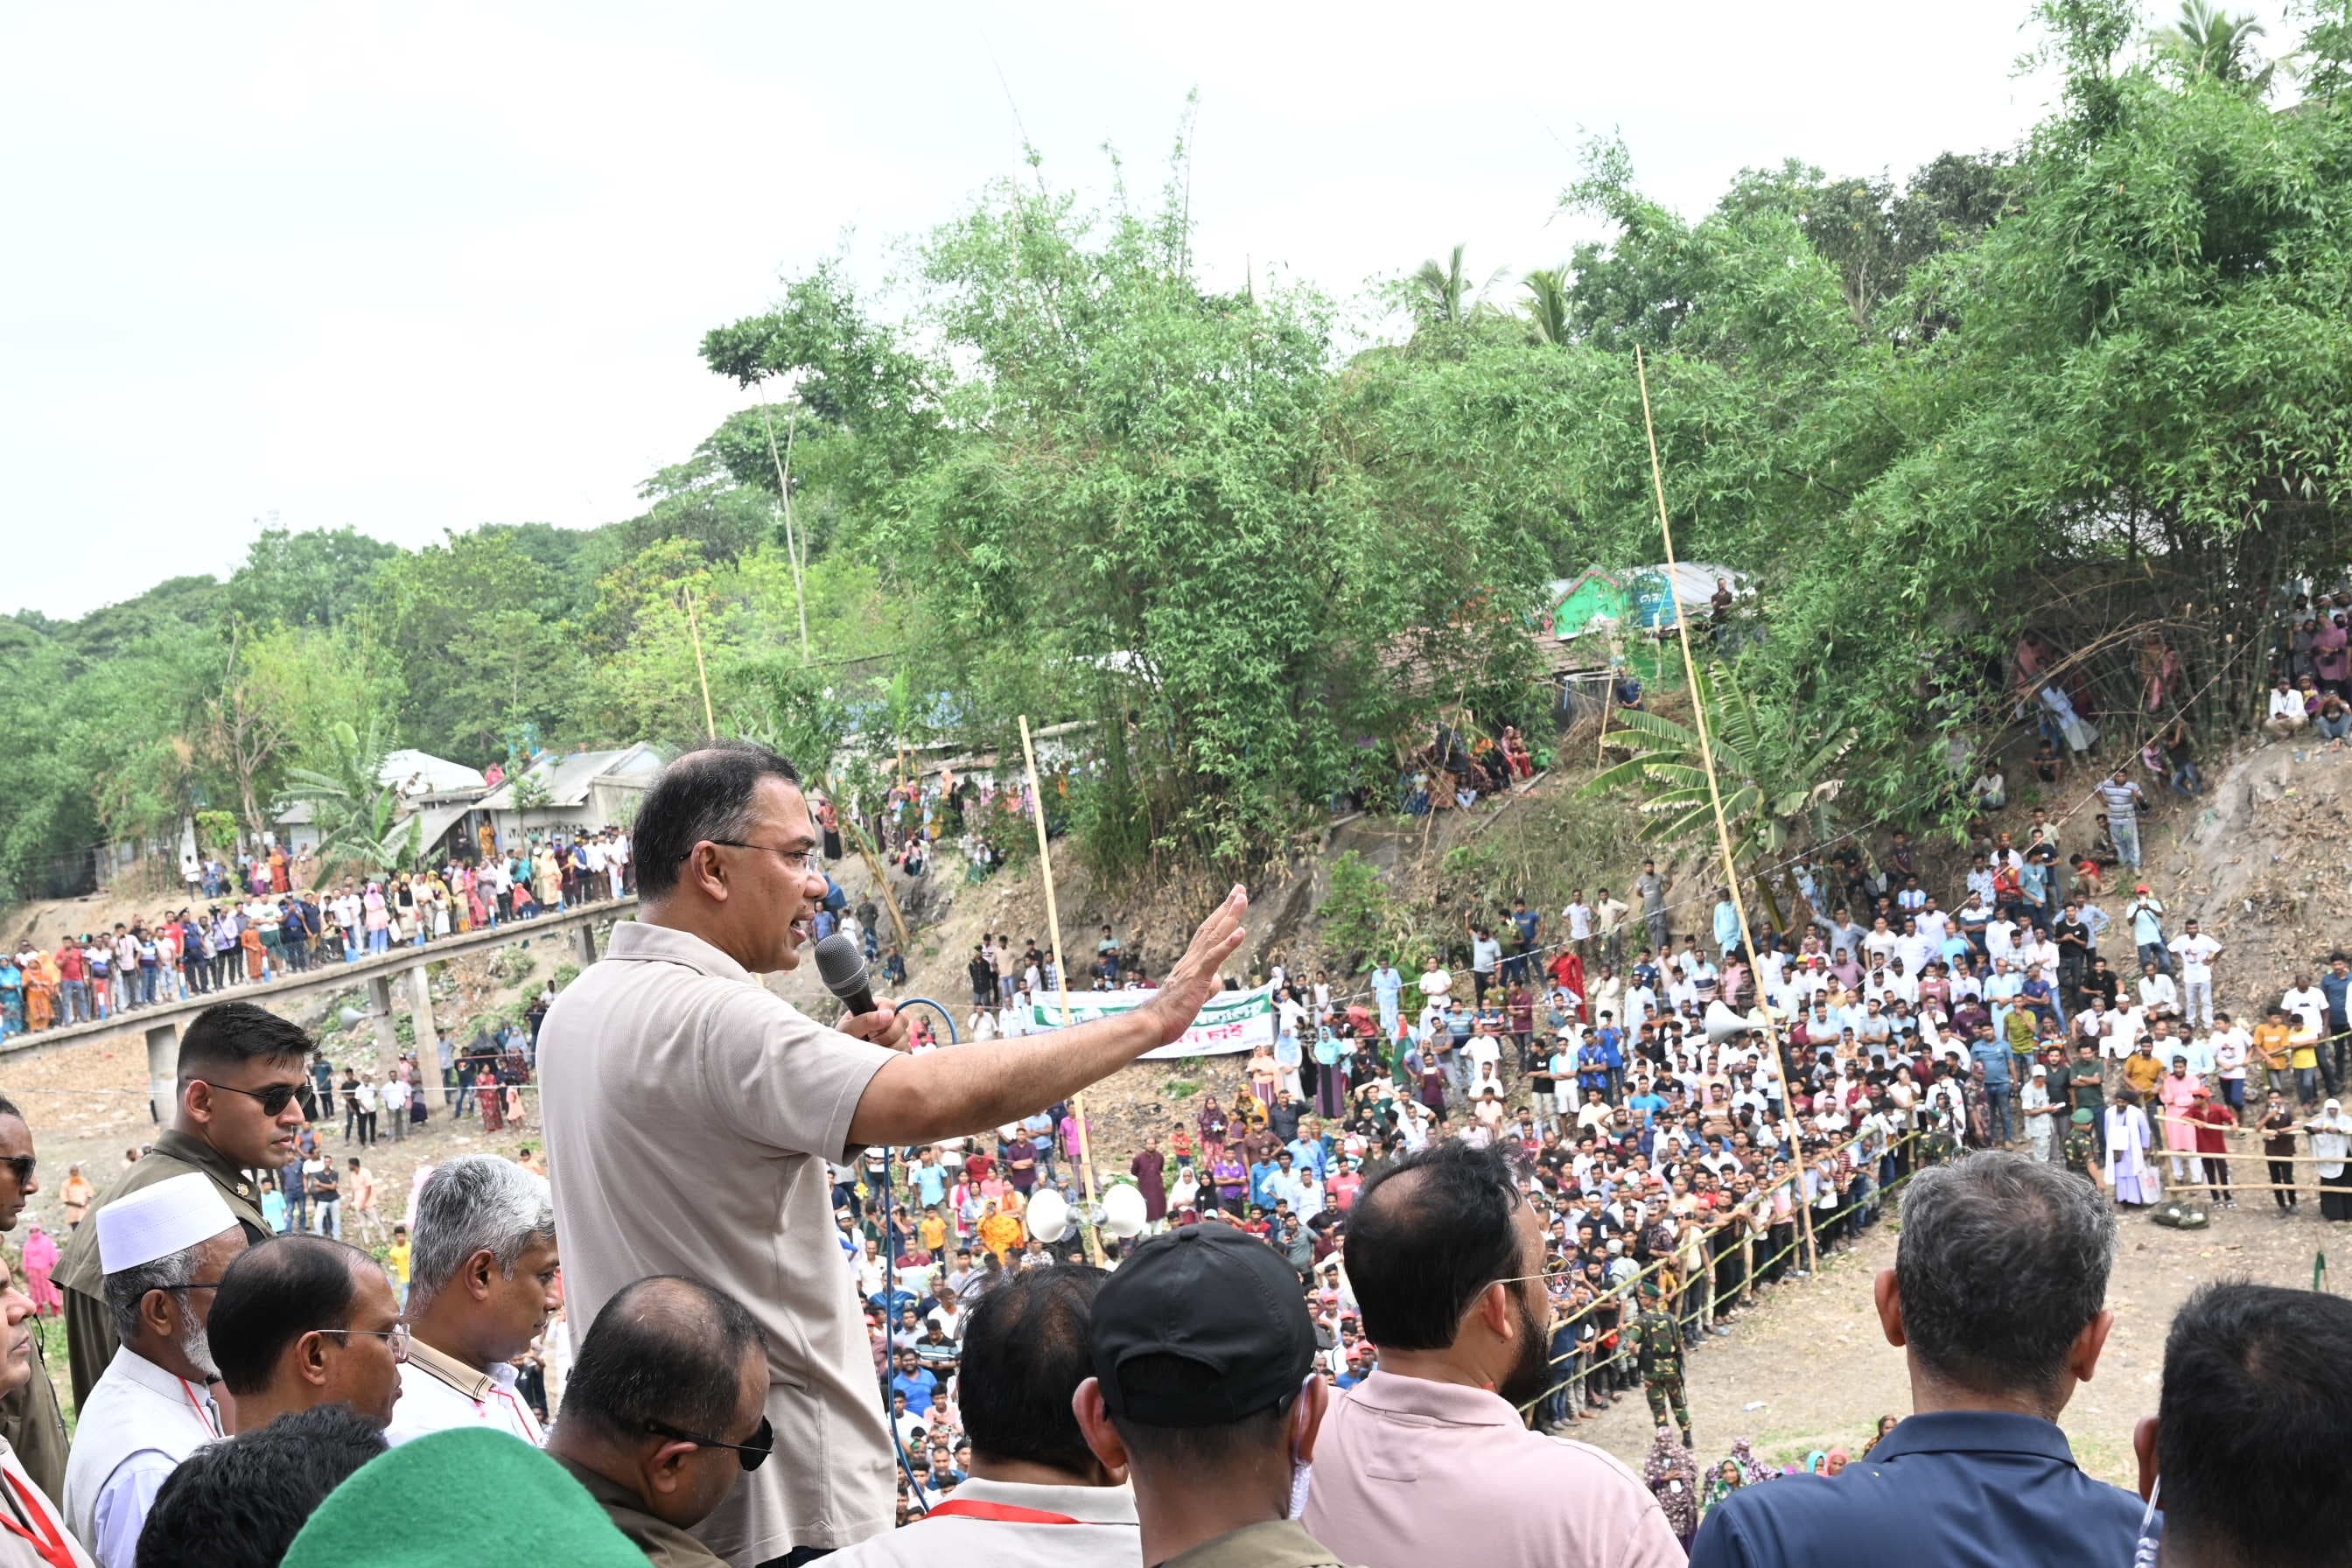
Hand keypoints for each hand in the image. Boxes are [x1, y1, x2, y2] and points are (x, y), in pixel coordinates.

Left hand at [842, 1000, 910, 1052]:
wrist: (845, 1059)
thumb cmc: (843, 1040)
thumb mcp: (848, 1029)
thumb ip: (865, 1020)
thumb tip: (888, 1015)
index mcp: (875, 1007)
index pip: (890, 1005)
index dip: (883, 1018)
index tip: (871, 1031)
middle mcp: (888, 1018)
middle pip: (903, 1019)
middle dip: (889, 1034)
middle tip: (872, 1041)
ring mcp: (896, 1032)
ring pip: (906, 1036)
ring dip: (891, 1046)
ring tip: (875, 1050)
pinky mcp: (900, 1046)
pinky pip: (907, 1049)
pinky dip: (895, 1055)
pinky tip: (882, 1057)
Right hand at [1141, 885, 1249, 1045]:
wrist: (1152, 1024)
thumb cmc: (1171, 1013)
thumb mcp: (1195, 997)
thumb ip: (1207, 986)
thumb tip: (1217, 980)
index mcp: (1192, 963)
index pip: (1208, 934)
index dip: (1220, 916)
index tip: (1232, 900)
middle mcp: (1192, 959)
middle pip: (1212, 927)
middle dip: (1227, 907)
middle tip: (1239, 888)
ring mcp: (1194, 967)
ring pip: (1214, 936)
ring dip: (1230, 916)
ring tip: (1241, 898)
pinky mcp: (1197, 979)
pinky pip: (1214, 958)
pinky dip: (1229, 944)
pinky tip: (1241, 932)